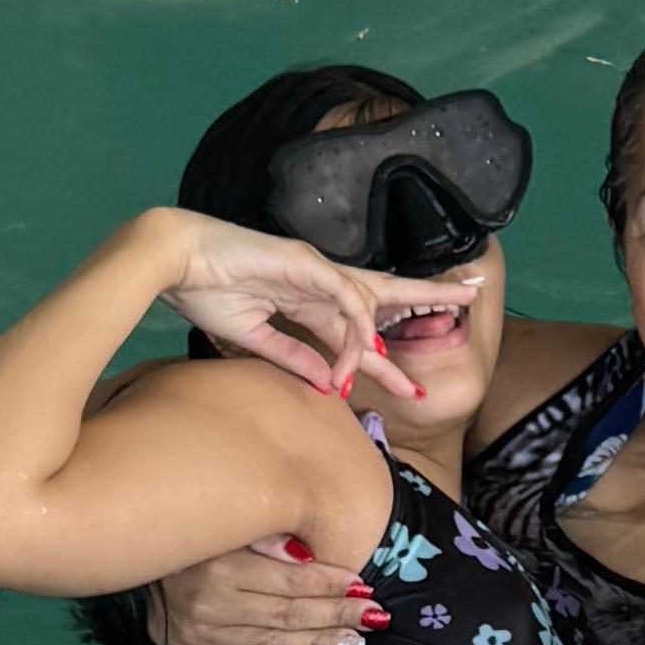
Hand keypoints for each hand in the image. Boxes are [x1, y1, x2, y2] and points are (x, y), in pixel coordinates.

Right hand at [149, 531, 388, 644]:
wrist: (137, 554)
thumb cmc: (195, 535)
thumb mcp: (227, 525)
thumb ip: (265, 538)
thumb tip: (306, 555)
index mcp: (222, 568)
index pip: (289, 582)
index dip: (329, 584)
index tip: (362, 587)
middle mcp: (210, 606)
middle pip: (285, 615)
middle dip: (333, 616)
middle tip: (373, 617)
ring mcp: (198, 637)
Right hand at [153, 213, 469, 410]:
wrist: (174, 260)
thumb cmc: (205, 291)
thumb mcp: (254, 337)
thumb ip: (292, 357)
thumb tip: (326, 383)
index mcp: (308, 297)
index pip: (359, 323)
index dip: (384, 350)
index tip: (406, 385)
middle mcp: (320, 281)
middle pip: (384, 295)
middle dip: (428, 300)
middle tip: (470, 300)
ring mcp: (315, 269)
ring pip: (370, 301)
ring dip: (384, 349)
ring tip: (403, 385)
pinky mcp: (304, 264)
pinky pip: (343, 298)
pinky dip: (354, 329)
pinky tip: (359, 355)